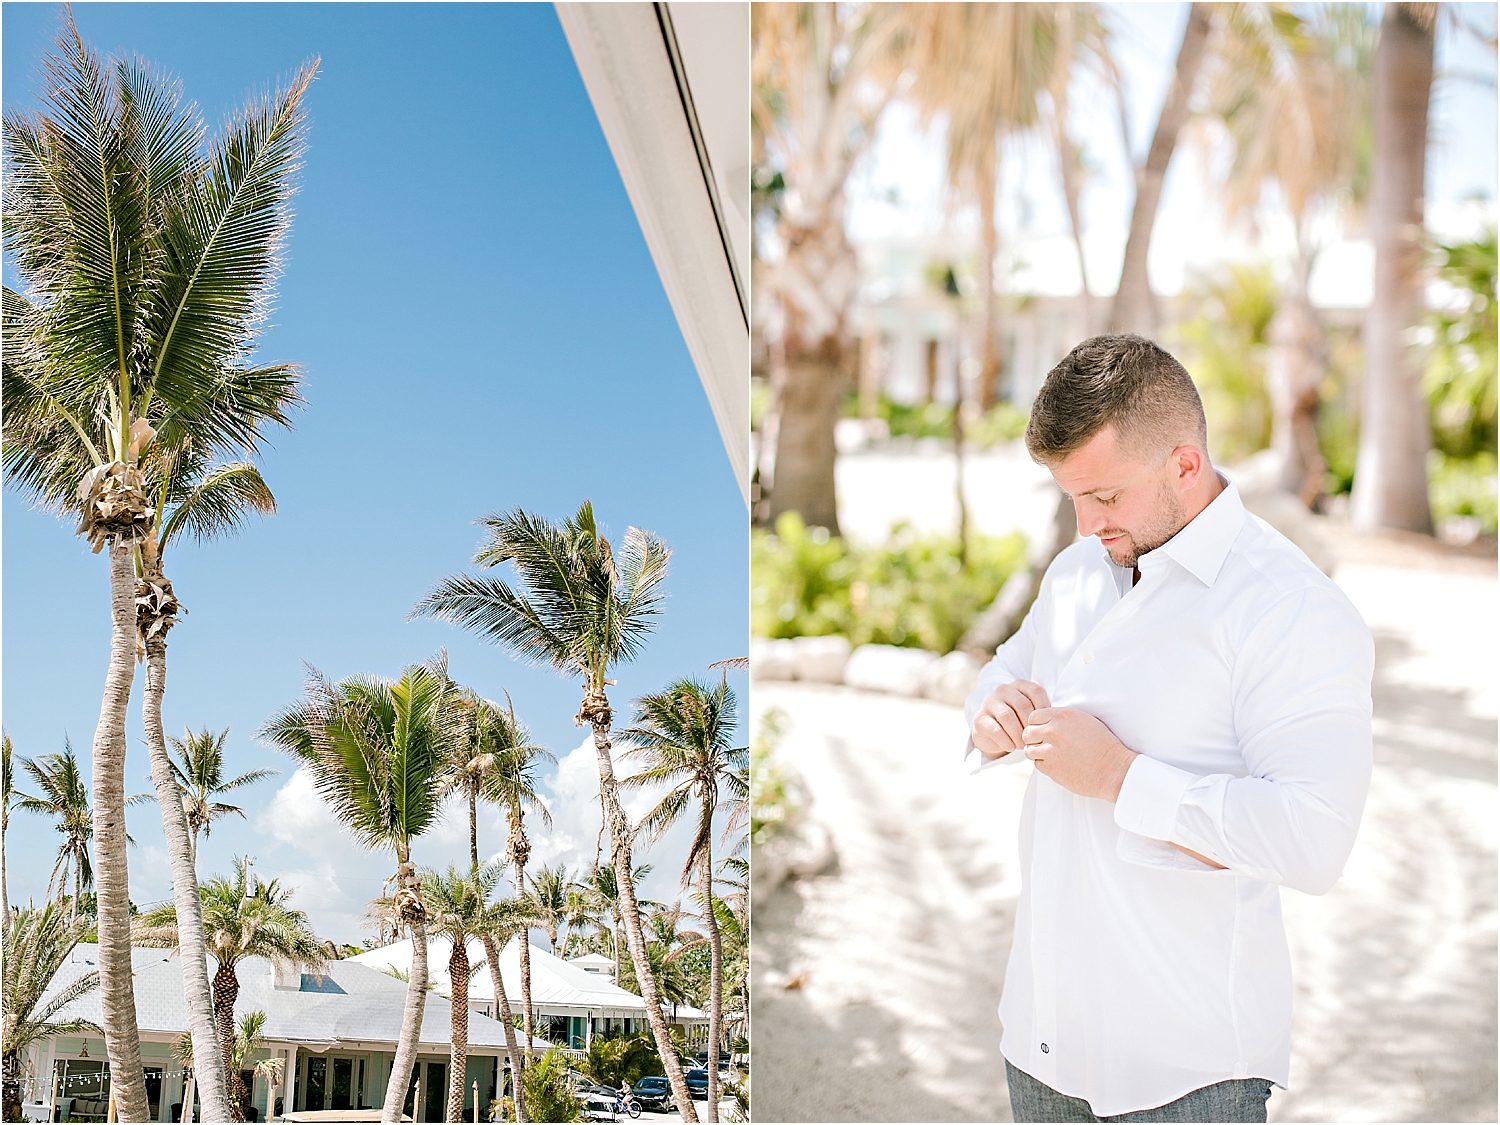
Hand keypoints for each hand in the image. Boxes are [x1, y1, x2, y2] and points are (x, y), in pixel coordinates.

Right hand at [972, 680, 1050, 760]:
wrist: (992, 734)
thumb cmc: (1018, 723)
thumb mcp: (1031, 714)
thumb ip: (1042, 712)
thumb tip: (1058, 721)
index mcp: (1019, 685)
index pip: (1036, 691)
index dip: (1044, 709)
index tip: (1047, 725)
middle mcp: (1003, 690)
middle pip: (1022, 705)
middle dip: (1030, 726)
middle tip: (1035, 740)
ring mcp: (990, 702)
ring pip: (1008, 717)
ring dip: (1018, 735)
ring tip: (1023, 746)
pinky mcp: (979, 718)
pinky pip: (995, 729)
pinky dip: (1006, 741)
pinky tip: (1011, 747)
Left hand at [1021, 707, 1136, 801]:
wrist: (1113, 769)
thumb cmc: (1103, 745)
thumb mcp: (1084, 720)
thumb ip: (1062, 719)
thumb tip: (1045, 722)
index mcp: (1062, 715)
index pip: (1033, 716)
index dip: (1037, 725)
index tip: (1043, 731)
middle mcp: (1054, 730)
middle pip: (1027, 733)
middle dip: (1034, 739)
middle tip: (1045, 745)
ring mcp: (1050, 750)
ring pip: (1029, 750)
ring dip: (1037, 753)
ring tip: (1052, 756)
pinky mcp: (1051, 767)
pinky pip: (1037, 765)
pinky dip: (1045, 766)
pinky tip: (1059, 765)